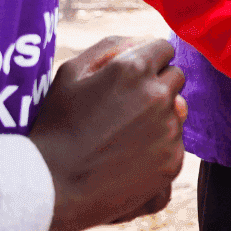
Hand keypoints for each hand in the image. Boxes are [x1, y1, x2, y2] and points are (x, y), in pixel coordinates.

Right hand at [30, 36, 186, 230]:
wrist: (53, 186)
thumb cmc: (57, 126)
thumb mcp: (70, 73)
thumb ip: (110, 48)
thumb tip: (142, 43)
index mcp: (135, 69)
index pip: (164, 49)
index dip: (149, 60)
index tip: (135, 75)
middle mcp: (159, 97)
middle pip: (176, 78)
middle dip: (157, 85)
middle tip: (127, 105)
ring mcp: (169, 132)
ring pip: (177, 113)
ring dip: (159, 117)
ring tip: (124, 136)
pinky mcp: (173, 163)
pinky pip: (175, 144)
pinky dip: (159, 148)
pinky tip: (129, 158)